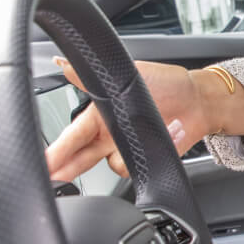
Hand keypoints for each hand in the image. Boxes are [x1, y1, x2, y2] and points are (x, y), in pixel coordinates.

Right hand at [46, 58, 207, 180]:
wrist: (198, 100)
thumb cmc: (165, 83)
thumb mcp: (128, 75)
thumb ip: (94, 78)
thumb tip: (65, 65)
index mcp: (100, 114)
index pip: (73, 134)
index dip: (57, 150)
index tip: (45, 163)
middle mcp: (110, 134)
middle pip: (82, 157)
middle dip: (67, 168)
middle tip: (55, 177)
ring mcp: (128, 148)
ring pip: (110, 165)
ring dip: (119, 155)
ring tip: (136, 136)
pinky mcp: (147, 159)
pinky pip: (136, 168)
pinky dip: (146, 155)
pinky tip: (159, 137)